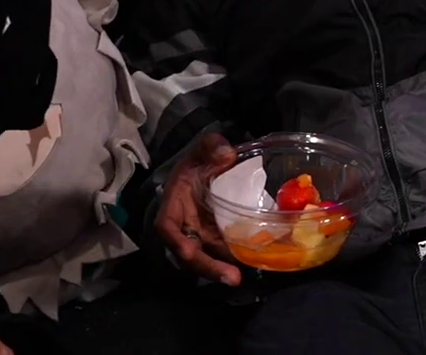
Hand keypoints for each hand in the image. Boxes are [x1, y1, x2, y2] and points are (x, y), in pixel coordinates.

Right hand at [153, 131, 242, 285]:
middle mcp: (185, 228)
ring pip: (210, 258)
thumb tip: (226, 153)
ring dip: (226, 269)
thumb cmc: (198, 163)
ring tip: (246, 275)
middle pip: (191, 254)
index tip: (188, 252)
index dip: (176, 242)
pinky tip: (258, 261)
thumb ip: (210, 146)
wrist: (206, 170)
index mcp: (173, 207)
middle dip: (210, 268)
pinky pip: (225, 252)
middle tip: (233, 278)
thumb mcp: (201, 150)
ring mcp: (201, 236)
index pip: (167, 229)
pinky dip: (238, 258)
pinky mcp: (217, 239)